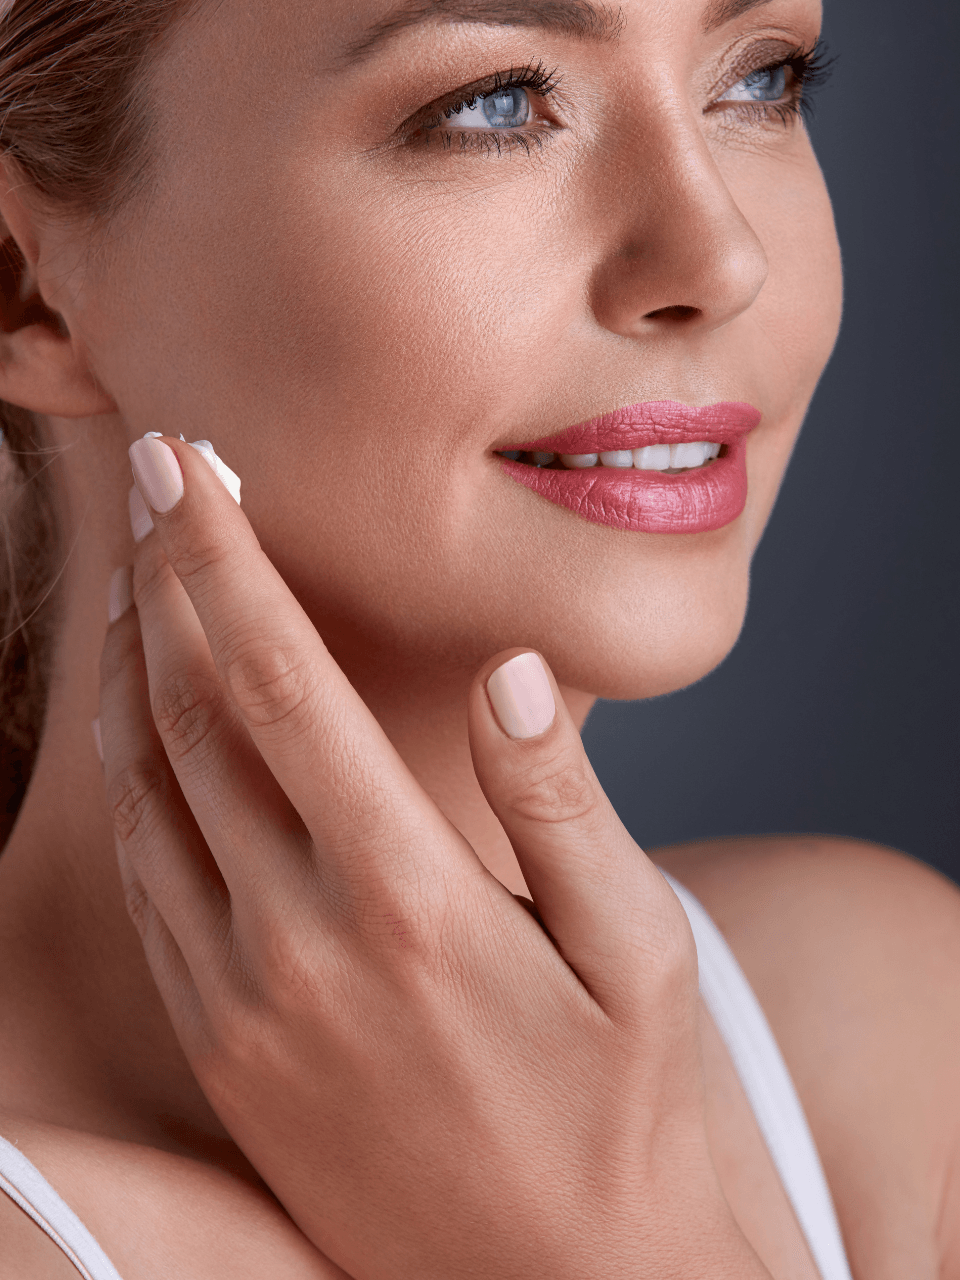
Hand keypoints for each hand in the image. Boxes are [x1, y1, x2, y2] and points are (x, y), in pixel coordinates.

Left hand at [99, 435, 769, 1279]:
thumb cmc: (622, 1105)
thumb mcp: (637, 950)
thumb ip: (561, 805)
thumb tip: (510, 671)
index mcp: (407, 899)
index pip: (281, 682)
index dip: (224, 559)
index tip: (185, 461)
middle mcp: (299, 944)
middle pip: (195, 717)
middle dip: (165, 582)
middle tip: (155, 485)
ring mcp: (242, 1003)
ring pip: (148, 794)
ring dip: (136, 672)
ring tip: (144, 581)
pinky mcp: (220, 1049)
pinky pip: (145, 884)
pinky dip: (134, 781)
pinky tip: (149, 728)